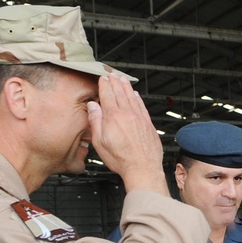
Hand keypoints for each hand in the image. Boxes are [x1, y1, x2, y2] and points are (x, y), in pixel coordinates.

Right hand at [87, 74, 167, 196]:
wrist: (142, 168)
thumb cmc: (121, 159)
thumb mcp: (99, 142)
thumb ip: (95, 121)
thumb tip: (93, 106)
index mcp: (113, 117)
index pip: (107, 95)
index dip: (104, 85)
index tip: (102, 79)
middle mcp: (128, 114)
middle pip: (120, 93)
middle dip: (115, 82)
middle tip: (112, 74)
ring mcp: (139, 118)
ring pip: (132, 97)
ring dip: (126, 87)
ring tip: (123, 79)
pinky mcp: (148, 125)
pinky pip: (142, 106)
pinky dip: (138, 99)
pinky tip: (136, 95)